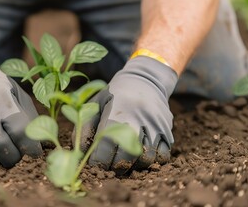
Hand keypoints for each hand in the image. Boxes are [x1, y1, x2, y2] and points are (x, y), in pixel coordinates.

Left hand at [81, 56, 177, 171]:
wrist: (145, 80)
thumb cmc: (115, 95)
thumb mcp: (95, 103)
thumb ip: (83, 127)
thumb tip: (80, 152)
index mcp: (117, 111)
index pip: (106, 145)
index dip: (98, 160)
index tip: (95, 163)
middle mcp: (139, 119)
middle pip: (127, 156)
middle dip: (115, 167)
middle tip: (109, 166)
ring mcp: (156, 125)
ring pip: (146, 159)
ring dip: (134, 166)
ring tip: (125, 160)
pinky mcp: (167, 131)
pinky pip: (163, 156)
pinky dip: (152, 162)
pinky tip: (140, 155)